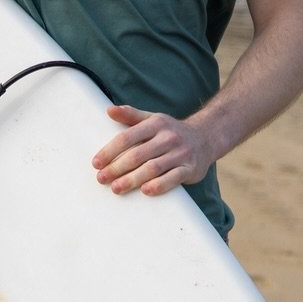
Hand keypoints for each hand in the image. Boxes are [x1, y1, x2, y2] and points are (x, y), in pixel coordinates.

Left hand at [91, 103, 215, 196]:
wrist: (206, 138)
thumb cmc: (171, 131)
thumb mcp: (153, 119)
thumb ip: (131, 116)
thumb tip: (109, 110)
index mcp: (156, 124)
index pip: (128, 137)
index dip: (110, 150)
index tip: (96, 163)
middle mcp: (168, 137)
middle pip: (138, 154)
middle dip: (117, 168)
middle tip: (102, 178)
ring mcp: (181, 153)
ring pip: (153, 168)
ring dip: (132, 179)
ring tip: (116, 188)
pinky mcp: (190, 168)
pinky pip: (173, 178)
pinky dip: (159, 185)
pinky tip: (145, 191)